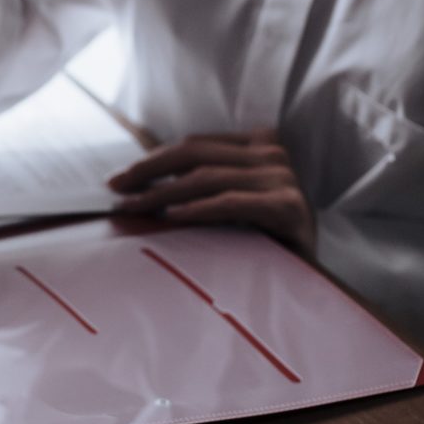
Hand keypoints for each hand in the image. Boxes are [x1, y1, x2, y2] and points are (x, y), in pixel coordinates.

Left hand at [109, 127, 315, 252]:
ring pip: (207, 177)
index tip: (117, 180)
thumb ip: (196, 184)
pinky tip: (171, 217)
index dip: (151, 160)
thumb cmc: (259, 239)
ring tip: (133, 208)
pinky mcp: (289, 207)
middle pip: (195, 154)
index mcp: (257, 145)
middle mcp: (272, 154)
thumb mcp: (227, 202)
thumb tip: (136, 185)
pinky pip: (232, 203)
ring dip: (163, 193)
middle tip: (115, 190)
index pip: (193, 146)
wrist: (308, 279)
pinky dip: (199, 208)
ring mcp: (283, 178)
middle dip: (149, 172)